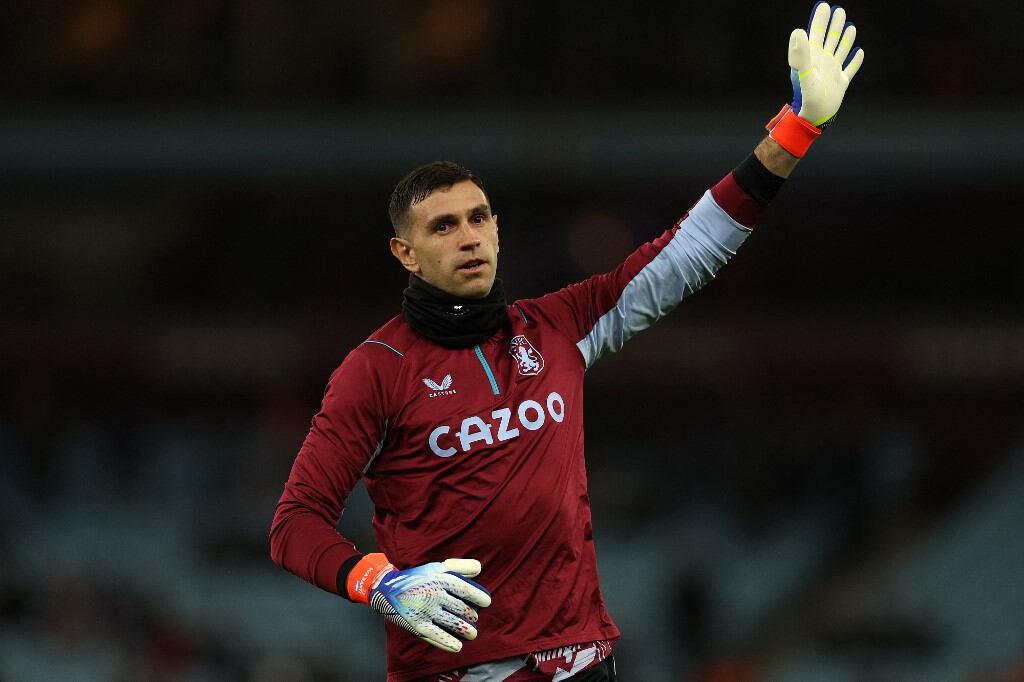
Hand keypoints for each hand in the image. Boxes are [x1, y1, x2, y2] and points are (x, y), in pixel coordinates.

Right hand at [347, 553, 491, 652]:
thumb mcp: (436, 567)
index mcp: (439, 579)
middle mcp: (433, 594)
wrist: (386, 588)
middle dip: (471, 615)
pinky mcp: (417, 625)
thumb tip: (479, 569)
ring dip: (465, 630)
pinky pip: (437, 635)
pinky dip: (448, 642)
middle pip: (460, 608)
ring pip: (452, 622)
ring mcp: (425, 611)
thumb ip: (459, 566)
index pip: (464, 589)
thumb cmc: (416, 577)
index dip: (478, 596)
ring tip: (472, 633)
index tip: (486, 602)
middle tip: (474, 618)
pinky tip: (458, 646)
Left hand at [788, 2, 864, 126]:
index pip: (816, 33)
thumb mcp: (803, 73)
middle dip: (834, 25)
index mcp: (813, 58)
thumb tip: (798, 31)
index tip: (824, 6)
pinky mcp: (841, 82)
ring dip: (845, 38)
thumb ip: (800, 53)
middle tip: (838, 10)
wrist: (814, 118)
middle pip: (830, 39)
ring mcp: (832, 72)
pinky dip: (856, 60)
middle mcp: (823, 62)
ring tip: (850, 25)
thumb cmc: (807, 97)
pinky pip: (850, 68)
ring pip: (840, 50)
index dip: (820, 20)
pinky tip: (860, 52)